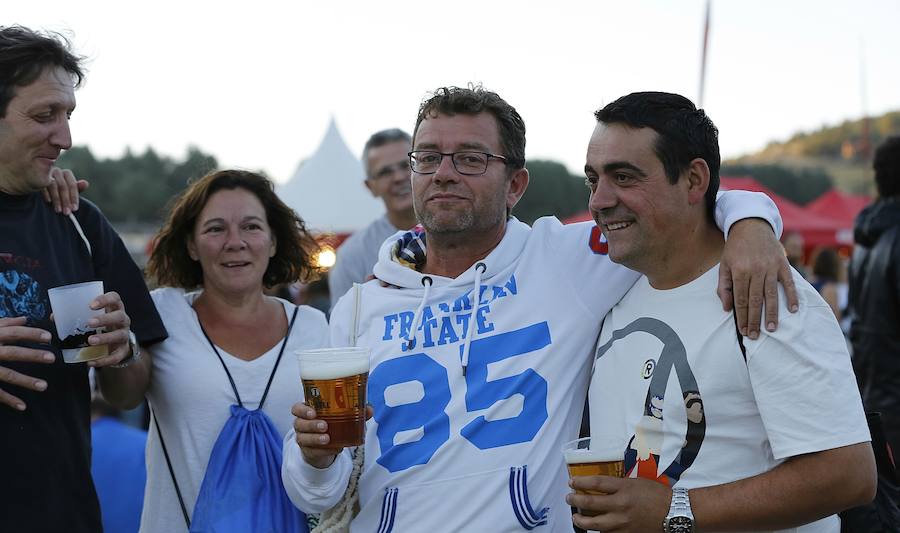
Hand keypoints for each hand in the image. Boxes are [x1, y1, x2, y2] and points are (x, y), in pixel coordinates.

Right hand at [0, 317, 56, 410]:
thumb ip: (4, 324)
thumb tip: (24, 319)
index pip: (13, 333)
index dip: (31, 334)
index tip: (49, 337)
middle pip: (12, 353)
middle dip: (32, 355)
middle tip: (52, 358)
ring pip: (6, 374)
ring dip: (25, 381)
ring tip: (44, 386)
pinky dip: (9, 400)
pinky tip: (23, 406)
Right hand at [42, 167, 88, 215]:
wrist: (38, 182)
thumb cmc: (57, 188)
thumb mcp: (68, 189)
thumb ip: (77, 188)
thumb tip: (85, 183)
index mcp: (67, 174)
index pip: (73, 185)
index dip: (74, 198)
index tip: (74, 209)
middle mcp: (57, 171)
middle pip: (63, 186)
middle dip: (66, 201)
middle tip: (67, 212)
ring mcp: (46, 173)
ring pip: (53, 186)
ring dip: (56, 199)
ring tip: (58, 210)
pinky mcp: (37, 177)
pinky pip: (43, 186)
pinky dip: (46, 194)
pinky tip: (49, 202)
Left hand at [81, 292, 133, 367]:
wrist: (116, 344)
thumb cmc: (101, 326)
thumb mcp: (91, 318)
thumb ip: (75, 316)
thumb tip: (54, 317)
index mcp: (114, 308)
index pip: (114, 298)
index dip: (105, 299)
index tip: (91, 305)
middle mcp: (122, 321)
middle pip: (119, 316)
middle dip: (105, 319)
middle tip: (89, 323)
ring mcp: (124, 336)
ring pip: (119, 335)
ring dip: (105, 338)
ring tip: (90, 341)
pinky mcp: (123, 351)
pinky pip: (116, 356)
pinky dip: (104, 360)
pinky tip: (91, 362)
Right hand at [291, 402, 372, 467]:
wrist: (328, 445)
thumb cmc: (333, 424)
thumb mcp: (342, 416)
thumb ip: (356, 411)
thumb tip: (369, 409)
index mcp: (308, 412)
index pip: (297, 408)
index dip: (302, 410)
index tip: (313, 412)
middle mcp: (301, 425)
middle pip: (299, 423)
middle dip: (311, 424)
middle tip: (324, 425)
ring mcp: (303, 439)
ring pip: (303, 438)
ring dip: (315, 438)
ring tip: (328, 439)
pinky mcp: (308, 452)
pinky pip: (313, 452)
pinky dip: (324, 451)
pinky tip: (335, 448)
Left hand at [567, 476, 671, 531]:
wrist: (673, 513)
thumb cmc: (658, 495)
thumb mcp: (637, 482)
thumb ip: (619, 484)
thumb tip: (601, 486)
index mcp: (624, 488)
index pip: (595, 483)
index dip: (580, 482)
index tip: (572, 482)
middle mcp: (620, 505)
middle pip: (589, 503)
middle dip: (575, 500)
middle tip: (569, 498)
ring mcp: (622, 522)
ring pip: (594, 523)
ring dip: (581, 520)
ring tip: (576, 518)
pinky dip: (598, 531)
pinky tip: (594, 528)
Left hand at [719, 218, 797, 338]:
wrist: (752, 226)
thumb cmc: (735, 249)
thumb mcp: (724, 265)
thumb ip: (723, 286)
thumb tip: (727, 308)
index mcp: (739, 271)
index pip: (741, 299)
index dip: (742, 316)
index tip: (743, 331)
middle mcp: (756, 270)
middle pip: (756, 300)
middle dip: (755, 320)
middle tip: (754, 336)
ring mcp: (771, 267)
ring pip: (772, 294)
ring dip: (772, 313)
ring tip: (772, 329)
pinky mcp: (783, 264)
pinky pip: (788, 282)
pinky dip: (792, 296)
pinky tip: (793, 310)